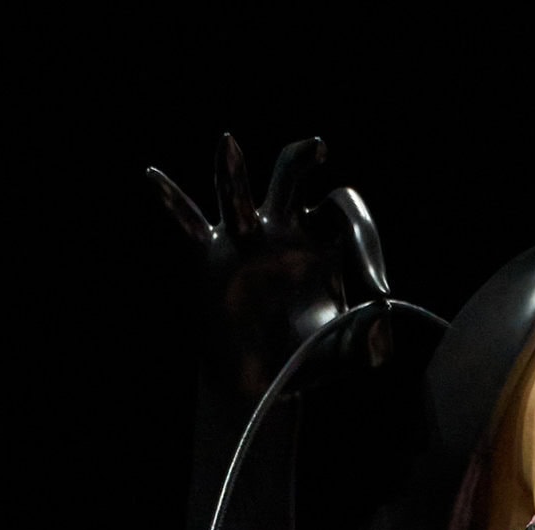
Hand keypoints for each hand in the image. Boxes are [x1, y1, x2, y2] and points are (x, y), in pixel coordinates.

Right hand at [147, 133, 391, 396]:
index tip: (379, 291)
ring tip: (228, 141)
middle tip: (320, 148)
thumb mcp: (348, 351)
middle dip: (303, 159)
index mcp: (323, 240)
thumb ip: (370, 337)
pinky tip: (153, 176)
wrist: (265, 382)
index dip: (366, 240)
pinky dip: (170, 202)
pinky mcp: (210, 256)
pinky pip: (188, 224)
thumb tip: (382, 316)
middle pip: (290, 176)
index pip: (344, 212)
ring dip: (232, 171)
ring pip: (236, 194)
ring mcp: (244, 239)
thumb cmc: (310, 357)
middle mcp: (283, 228)